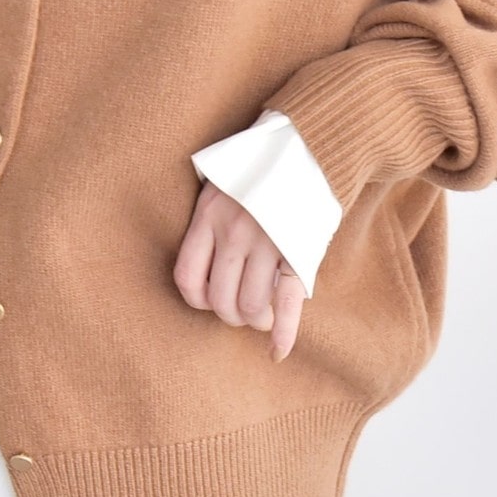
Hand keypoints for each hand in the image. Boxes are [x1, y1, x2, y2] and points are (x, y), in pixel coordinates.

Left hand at [173, 179, 306, 361]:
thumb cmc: (261, 169)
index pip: (187, 278)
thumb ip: (212, 221)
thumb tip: (205, 266)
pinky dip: (283, 334)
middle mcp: (234, 231)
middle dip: (231, 315)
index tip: (211, 300)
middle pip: (220, 299)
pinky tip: (278, 351)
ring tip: (263, 316)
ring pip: (250, 306)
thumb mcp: (223, 184)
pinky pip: (287, 303)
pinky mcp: (298, 250)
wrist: (308, 144)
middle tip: (243, 311)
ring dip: (256, 321)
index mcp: (209, 214)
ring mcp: (267, 242)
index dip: (198, 301)